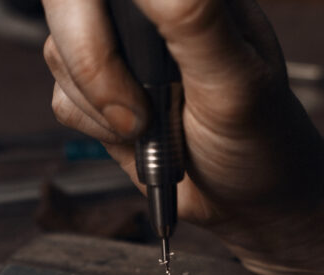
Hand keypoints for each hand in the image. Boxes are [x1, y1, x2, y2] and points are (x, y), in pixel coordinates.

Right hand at [40, 0, 323, 274]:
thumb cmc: (263, 140)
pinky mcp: (98, 91)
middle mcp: (149, 12)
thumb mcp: (236, 80)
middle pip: (69, 5)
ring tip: (157, 124)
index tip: (133, 52)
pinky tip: (142, 136)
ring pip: (60, 54)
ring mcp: (120, 49)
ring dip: (103, 104)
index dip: (95, 7)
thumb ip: (194, 17)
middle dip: (94, 62)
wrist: (251, 204)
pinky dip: (98, 128)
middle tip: (140, 110)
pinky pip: (64, 99)